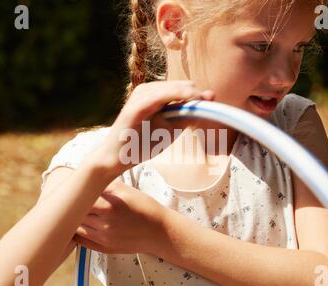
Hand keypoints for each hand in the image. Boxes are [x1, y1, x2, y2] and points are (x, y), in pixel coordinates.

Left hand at [73, 179, 168, 254]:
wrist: (160, 231)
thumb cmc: (144, 207)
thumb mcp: (126, 190)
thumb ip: (104, 185)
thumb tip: (86, 180)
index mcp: (108, 207)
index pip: (79, 200)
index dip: (74, 194)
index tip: (72, 189)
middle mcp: (104, 225)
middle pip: (76, 215)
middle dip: (72, 207)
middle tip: (70, 199)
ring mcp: (104, 239)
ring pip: (77, 229)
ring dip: (74, 220)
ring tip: (75, 211)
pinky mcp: (105, 249)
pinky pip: (83, 242)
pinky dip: (79, 233)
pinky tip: (82, 224)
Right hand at [87, 80, 214, 174]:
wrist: (115, 158)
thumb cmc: (141, 144)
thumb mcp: (169, 129)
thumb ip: (187, 116)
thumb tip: (207, 101)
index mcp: (154, 95)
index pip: (182, 88)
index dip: (199, 93)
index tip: (212, 99)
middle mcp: (147, 90)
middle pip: (180, 85)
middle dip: (196, 94)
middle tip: (209, 104)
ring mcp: (140, 95)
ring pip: (173, 88)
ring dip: (189, 96)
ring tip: (202, 105)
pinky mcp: (137, 105)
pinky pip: (161, 96)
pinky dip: (178, 96)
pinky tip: (191, 100)